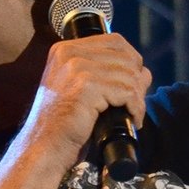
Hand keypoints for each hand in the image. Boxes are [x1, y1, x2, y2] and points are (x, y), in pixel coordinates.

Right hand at [23, 33, 152, 166]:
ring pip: (129, 75)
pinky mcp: (86, 87)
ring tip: (133, 114)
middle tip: (135, 104)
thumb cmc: (64, 125)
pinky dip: (136, 108)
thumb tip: (144, 72)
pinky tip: (132, 120)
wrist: (44, 147)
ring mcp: (77, 69)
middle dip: (138, 82)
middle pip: (126, 58)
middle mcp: (69, 54)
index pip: (115, 41)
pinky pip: (127, 92)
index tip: (134, 84)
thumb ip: (106, 75)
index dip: (132, 61)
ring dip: (138, 98)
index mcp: (65, 50)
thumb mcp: (82, 90)